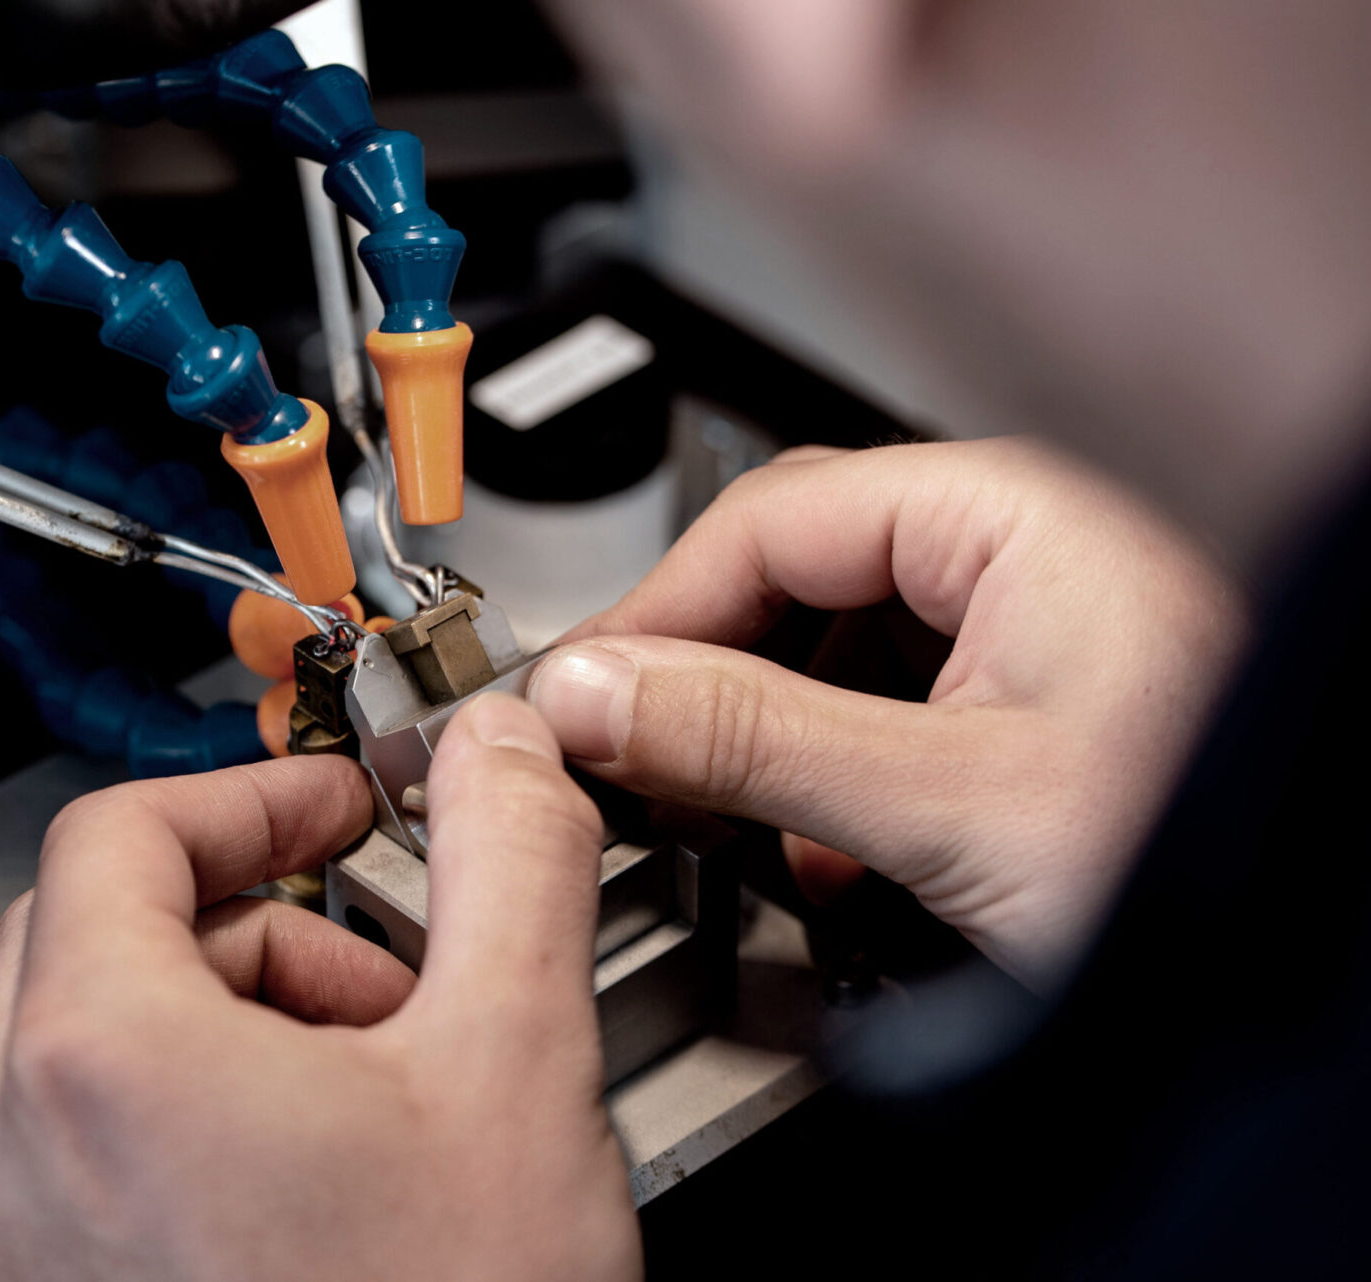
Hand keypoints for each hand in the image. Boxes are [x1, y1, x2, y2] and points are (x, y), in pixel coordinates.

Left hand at [0, 694, 640, 1280]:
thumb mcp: (514, 1069)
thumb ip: (511, 864)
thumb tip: (501, 756)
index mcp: (102, 1061)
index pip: (125, 835)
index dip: (251, 802)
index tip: (332, 820)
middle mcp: (9, 1160)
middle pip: (95, 937)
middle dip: (251, 931)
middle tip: (376, 983)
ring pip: (70, 1055)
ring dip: (206, 1032)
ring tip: (342, 1102)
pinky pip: (54, 1168)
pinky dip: (158, 1132)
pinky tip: (288, 1198)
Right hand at [528, 439, 1243, 986]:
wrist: (1324, 951)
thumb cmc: (1214, 850)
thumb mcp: (945, 802)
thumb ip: (750, 740)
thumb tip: (592, 694)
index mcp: (1010, 512)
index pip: (765, 521)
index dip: (652, 611)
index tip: (576, 695)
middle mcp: (1018, 548)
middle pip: (792, 575)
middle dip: (707, 674)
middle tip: (627, 751)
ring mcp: (1027, 625)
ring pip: (833, 647)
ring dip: (766, 736)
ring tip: (733, 815)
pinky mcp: (1030, 703)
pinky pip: (887, 706)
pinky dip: (832, 777)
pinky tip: (825, 847)